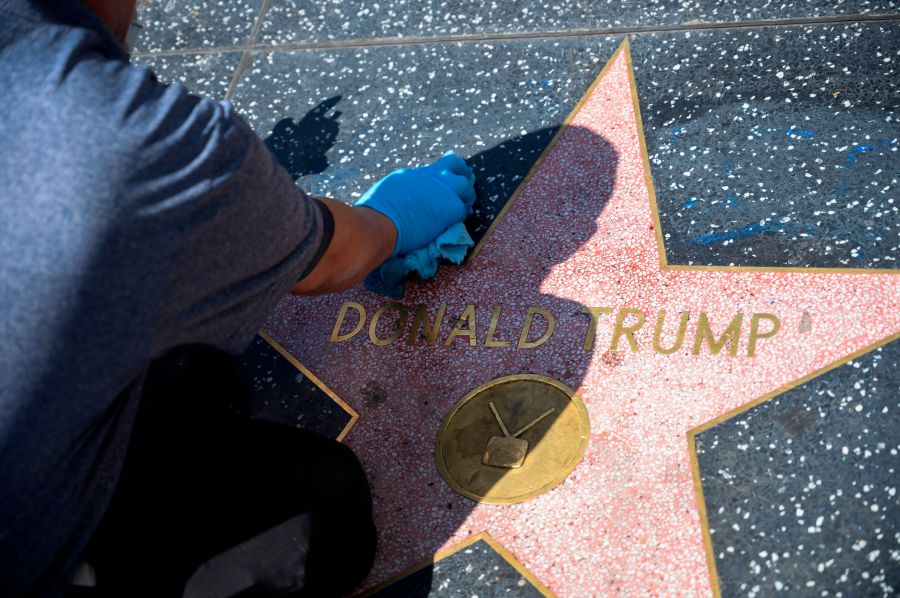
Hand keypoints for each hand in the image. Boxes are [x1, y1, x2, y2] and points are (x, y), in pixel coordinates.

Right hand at [355, 153, 475, 256]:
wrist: (380, 223)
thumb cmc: (374, 213)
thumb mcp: (387, 191)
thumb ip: (402, 189)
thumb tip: (401, 196)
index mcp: (413, 174)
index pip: (434, 167)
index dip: (444, 171)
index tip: (446, 176)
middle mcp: (430, 176)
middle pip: (454, 164)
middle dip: (461, 172)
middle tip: (464, 182)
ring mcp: (442, 190)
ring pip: (465, 184)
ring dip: (466, 194)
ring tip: (467, 202)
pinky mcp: (451, 207)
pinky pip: (463, 208)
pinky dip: (462, 213)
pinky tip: (460, 218)